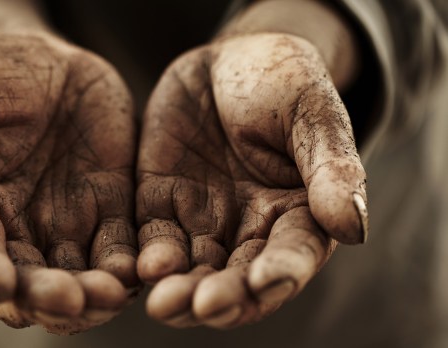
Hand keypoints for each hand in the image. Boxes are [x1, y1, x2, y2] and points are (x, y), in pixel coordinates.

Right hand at [0, 32, 138, 333]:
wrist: (44, 64)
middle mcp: (17, 234)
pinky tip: (143, 267)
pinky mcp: (110, 212)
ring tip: (112, 290)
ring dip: (95, 297)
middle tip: (69, 298)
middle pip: (30, 287)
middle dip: (48, 299)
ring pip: (80, 282)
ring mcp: (67, 228)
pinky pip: (122, 251)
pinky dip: (132, 267)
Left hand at [136, 33, 367, 327]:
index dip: (280, 271)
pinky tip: (143, 269)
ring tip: (165, 304)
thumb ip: (330, 167)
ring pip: (194, 269)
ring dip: (181, 292)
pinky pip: (155, 239)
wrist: (225, 61)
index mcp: (298, 213)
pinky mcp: (162, 205)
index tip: (263, 280)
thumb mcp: (312, 112)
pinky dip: (150, 260)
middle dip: (224, 297)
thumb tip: (353, 227)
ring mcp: (203, 220)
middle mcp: (250, 228)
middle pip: (238, 278)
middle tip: (204, 306)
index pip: (293, 254)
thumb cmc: (281, 80)